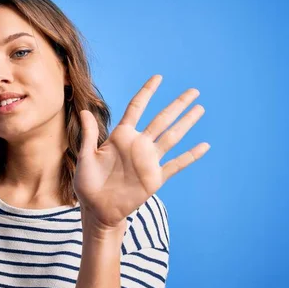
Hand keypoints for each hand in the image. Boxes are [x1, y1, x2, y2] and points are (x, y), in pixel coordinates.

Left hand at [74, 75, 209, 234]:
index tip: (158, 78)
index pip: (136, 108)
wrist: (97, 209)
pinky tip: (204, 146)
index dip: (147, 92)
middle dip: (177, 105)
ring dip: (186, 123)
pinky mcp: (154, 178)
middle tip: (194, 91)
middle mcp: (138, 145)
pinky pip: (176, 164)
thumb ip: (89, 136)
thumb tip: (84, 112)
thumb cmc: (87, 183)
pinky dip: (190, 156)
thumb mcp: (85, 158)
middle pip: (161, 119)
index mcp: (121, 136)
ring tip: (200, 109)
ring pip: (172, 137)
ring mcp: (148, 161)